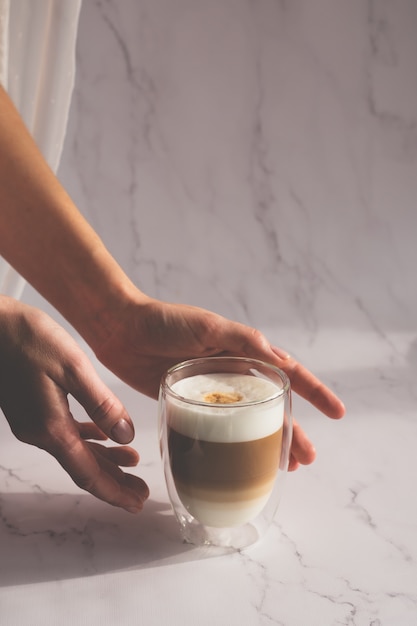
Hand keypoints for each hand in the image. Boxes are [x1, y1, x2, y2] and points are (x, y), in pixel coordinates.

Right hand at [0, 297, 148, 511]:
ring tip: (132, 463)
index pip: (88, 473)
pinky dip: (88, 439)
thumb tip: (126, 436)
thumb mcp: (73, 368)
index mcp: (51, 428)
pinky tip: (102, 436)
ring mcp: (33, 422)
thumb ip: (101, 405)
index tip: (137, 504)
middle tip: (140, 492)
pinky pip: (65, 434)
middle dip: (114, 482)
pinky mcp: (31, 409)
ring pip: (76, 451)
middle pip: (83, 468)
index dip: (115, 492)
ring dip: (104, 460)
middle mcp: (39, 432)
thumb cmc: (28, 339)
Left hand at [93, 295, 344, 470]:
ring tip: (285, 467)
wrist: (120, 329)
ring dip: (267, 442)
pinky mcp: (188, 403)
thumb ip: (244, 341)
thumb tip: (281, 362)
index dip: (314, 392)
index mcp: (243, 351)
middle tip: (307, 459)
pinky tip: (239, 460)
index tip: (337, 412)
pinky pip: (216, 427)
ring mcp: (211, 391)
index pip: (287, 374)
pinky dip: (231, 444)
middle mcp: (232, 373)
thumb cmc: (166, 321)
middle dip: (292, 431)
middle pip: (271, 407)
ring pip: (247, 421)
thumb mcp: (209, 325)